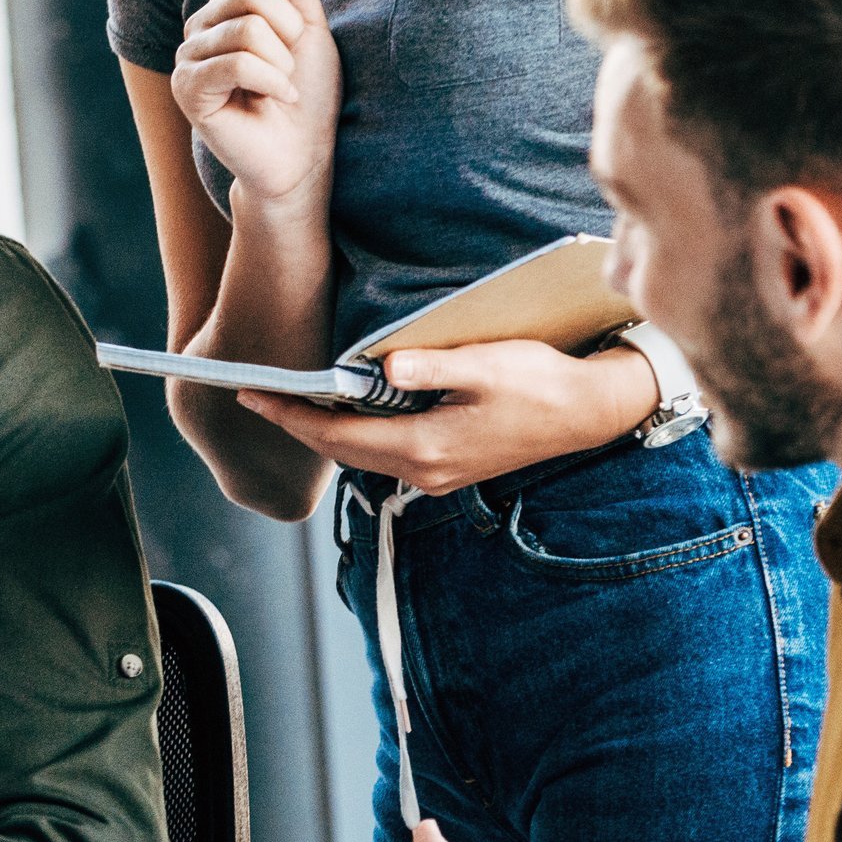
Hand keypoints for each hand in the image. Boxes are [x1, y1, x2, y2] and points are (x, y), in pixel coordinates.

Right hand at [168, 0, 341, 215]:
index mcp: (229, 4)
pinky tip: (275, 101)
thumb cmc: (307, 92)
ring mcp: (190, 56)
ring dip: (282, 62)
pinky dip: (272, 83)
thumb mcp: (308, 23)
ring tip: (280, 87)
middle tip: (289, 64)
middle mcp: (202, 24)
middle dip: (288, 27)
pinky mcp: (188, 88)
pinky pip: (238, 63)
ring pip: (247, 27)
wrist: (302, 154)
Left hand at [240, 338, 658, 493]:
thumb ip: (431, 367)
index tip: (252, 396)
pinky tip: (353, 409)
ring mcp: (438, 476)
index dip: (291, 416)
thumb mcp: (486, 365)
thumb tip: (382, 369)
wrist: (590, 412)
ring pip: (364, 455)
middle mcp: (424, 472)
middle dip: (300, 424)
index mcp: (424, 448)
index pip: (337, 435)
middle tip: (262, 395)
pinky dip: (359, 435)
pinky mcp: (450, 468)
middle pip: (342, 450)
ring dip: (329, 431)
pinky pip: (387, 455)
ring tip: (298, 399)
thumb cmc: (541, 382)